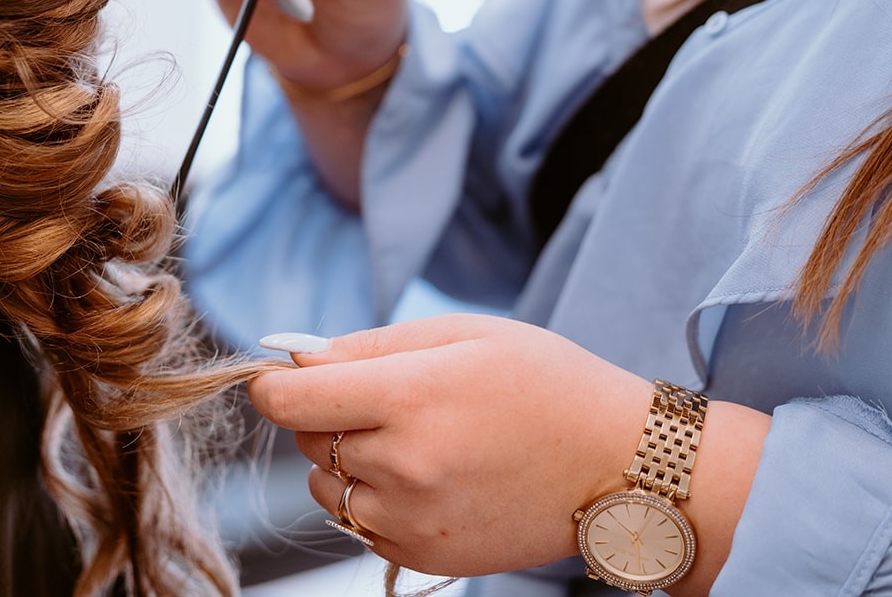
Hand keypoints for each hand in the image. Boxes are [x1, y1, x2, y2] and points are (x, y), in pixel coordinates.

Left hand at [249, 314, 652, 578]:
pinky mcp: (425, 556)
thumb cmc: (545, 383)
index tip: (278, 377)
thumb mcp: (462, 335)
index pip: (289, 401)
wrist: (619, 465)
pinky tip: (428, 475)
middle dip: (326, 414)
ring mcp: (414, 519)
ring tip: (412, 438)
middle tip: (387, 398)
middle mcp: (405, 465)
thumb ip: (369, 346)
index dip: (272, 384)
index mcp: (411, 397)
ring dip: (344, 461)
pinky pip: (359, 523)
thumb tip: (296, 359)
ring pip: (327, 486)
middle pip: (307, 440)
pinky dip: (374, 498)